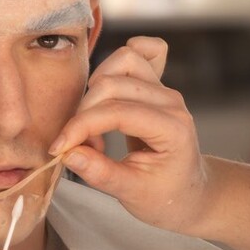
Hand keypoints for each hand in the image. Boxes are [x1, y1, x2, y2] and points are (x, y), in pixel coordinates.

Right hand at [50, 36, 212, 234]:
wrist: (191, 192)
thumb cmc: (167, 197)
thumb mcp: (133, 195)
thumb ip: (101, 174)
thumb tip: (68, 154)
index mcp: (171, 128)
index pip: (117, 112)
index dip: (81, 127)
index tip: (59, 150)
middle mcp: (170, 101)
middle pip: (113, 83)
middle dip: (85, 113)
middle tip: (82, 147)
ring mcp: (164, 90)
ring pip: (123, 60)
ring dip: (96, 89)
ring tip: (93, 124)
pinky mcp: (157, 86)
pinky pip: (143, 52)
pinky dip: (122, 60)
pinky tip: (108, 82)